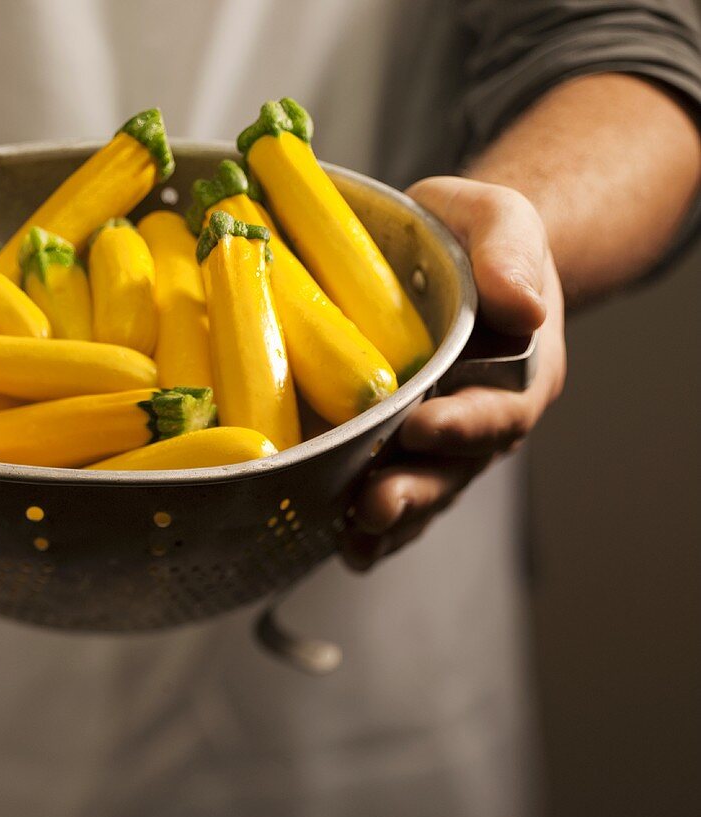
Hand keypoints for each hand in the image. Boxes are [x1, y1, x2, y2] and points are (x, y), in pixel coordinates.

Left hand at [340, 176, 566, 570]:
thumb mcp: (499, 219)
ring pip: (422, 490)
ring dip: (390, 520)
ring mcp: (439, 439)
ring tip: (355, 535)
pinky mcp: (396, 445)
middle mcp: (481, 416)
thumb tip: (522, 307)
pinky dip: (371, 525)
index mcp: (517, 371)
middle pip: (456, 468)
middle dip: (416, 490)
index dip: (463, 426)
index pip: (498, 410)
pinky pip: (390, 489)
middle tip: (374, 504)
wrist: (449, 253)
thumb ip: (510, 251)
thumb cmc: (475, 234)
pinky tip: (344, 545)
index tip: (420, 427)